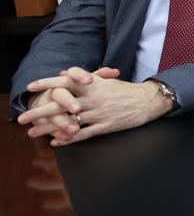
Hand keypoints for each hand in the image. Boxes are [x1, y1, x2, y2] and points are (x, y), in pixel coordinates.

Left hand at [21, 68, 169, 145]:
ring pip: (69, 121)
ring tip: (32, 133)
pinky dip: (69, 138)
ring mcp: (99, 112)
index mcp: (93, 85)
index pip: (65, 81)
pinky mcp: (106, 125)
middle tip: (22, 118)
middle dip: (40, 111)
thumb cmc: (126, 90)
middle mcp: (93, 98)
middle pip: (61, 104)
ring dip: (49, 128)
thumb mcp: (106, 80)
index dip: (47, 83)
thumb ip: (84, 78)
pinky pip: (84, 133)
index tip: (30, 87)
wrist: (148, 100)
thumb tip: (63, 73)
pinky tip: (57, 141)